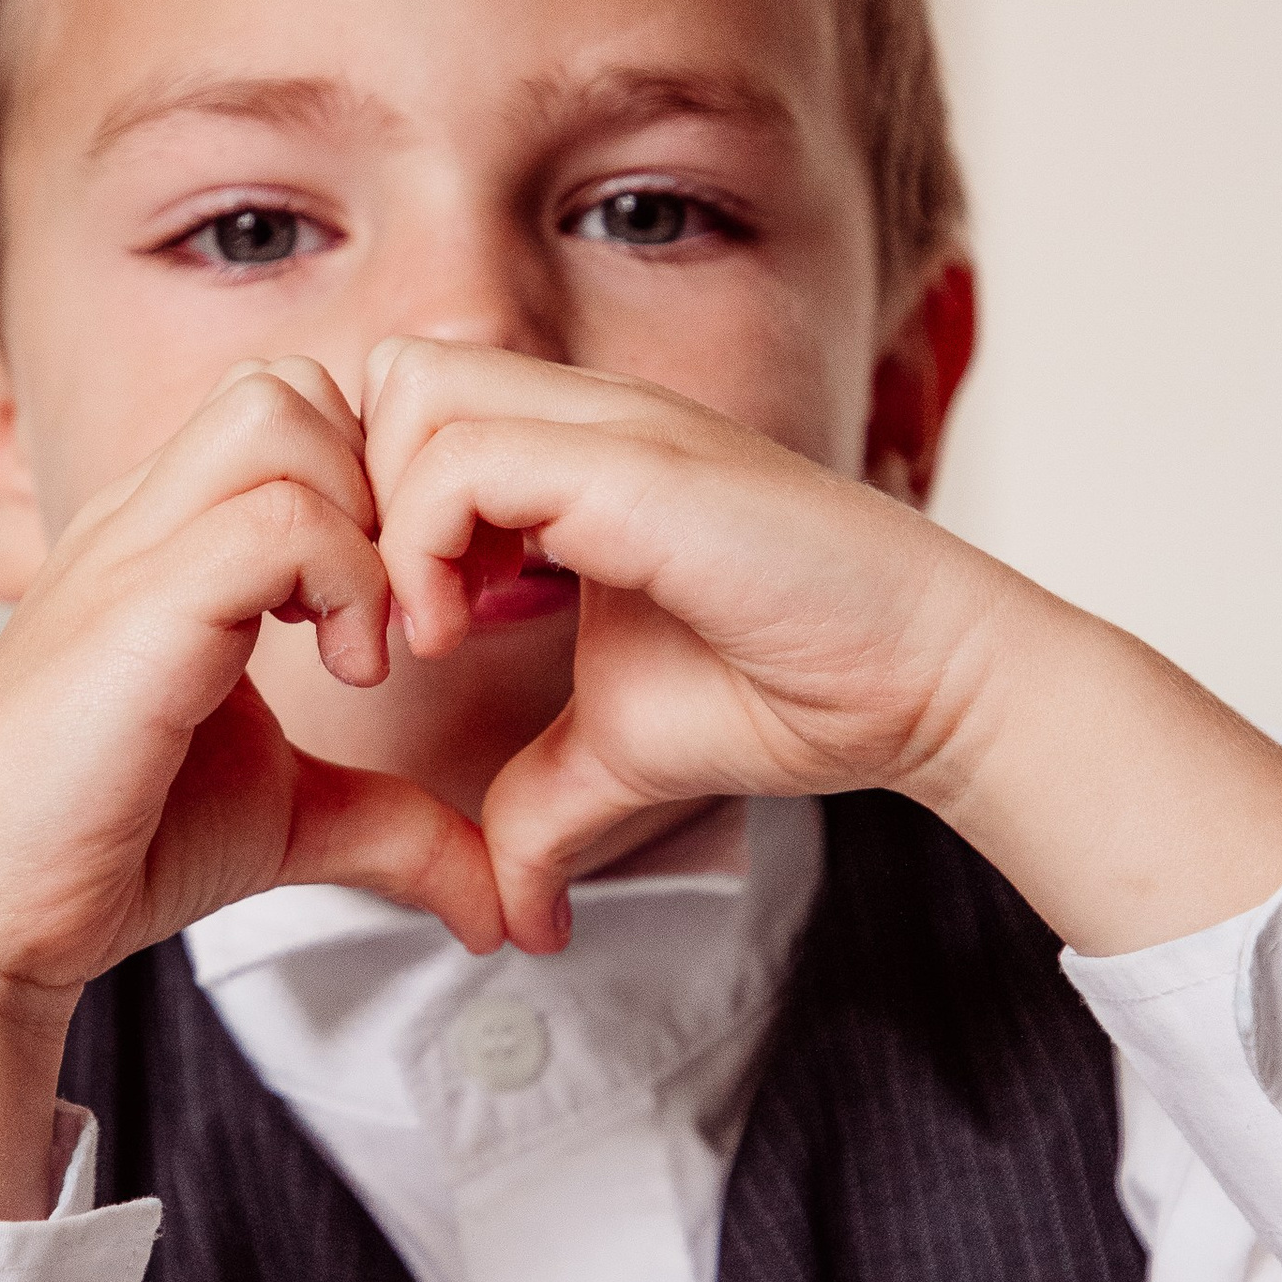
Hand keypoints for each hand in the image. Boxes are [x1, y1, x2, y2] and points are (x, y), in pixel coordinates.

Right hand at [0, 360, 497, 1214]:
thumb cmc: (108, 849)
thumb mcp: (292, 819)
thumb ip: (396, 826)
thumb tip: (500, 896)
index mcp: (171, 537)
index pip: (294, 412)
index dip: (378, 487)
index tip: (408, 605)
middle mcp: (144, 520)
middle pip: (290, 383)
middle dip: (378, 479)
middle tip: (397, 606)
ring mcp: (129, 553)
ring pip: (281, 416)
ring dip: (363, 521)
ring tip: (367, 642)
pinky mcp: (131, 613)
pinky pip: (271, 521)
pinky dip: (345, 581)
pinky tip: (347, 670)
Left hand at [360, 339, 1281, 957]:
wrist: (924, 683)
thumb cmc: (794, 689)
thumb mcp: (622, 751)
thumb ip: (544, 804)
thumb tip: (512, 907)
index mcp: (578, 452)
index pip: (410, 404)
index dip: (373, 502)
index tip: (395, 621)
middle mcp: (589, 413)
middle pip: (393, 374)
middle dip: (358, 494)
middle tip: (390, 617)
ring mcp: (614, 425)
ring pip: (413, 396)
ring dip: (388, 523)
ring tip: (429, 632)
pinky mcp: (637, 466)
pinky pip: (464, 458)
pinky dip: (427, 547)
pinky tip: (463, 636)